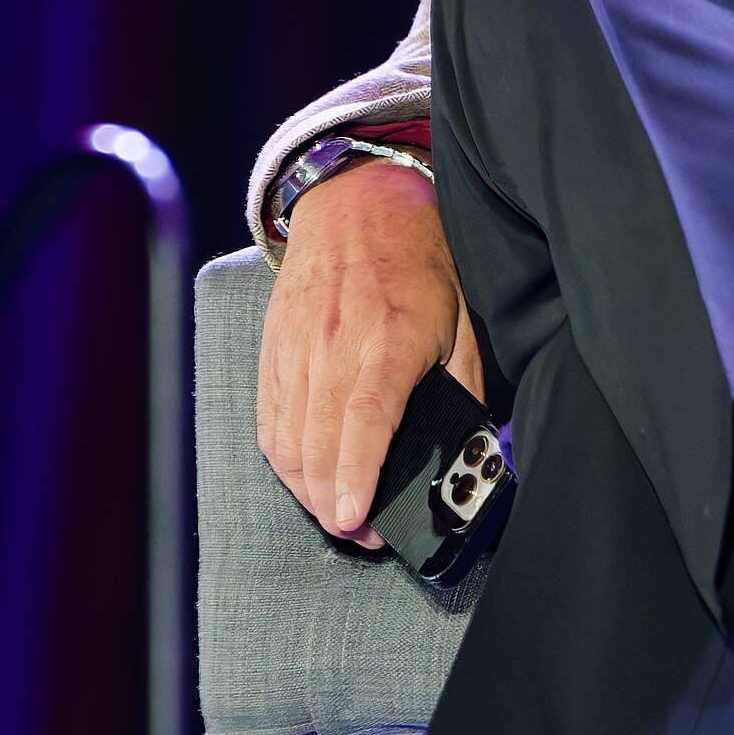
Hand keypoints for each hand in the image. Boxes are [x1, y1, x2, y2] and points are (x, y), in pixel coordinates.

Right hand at [257, 160, 484, 545]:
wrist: (356, 200)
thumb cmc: (421, 258)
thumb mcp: (462, 315)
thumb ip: (462, 382)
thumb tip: (465, 446)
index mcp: (390, 334)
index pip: (365, 417)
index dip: (357, 474)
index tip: (356, 521)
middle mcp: (335, 341)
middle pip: (320, 441)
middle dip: (333, 501)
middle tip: (361, 535)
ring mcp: (297, 344)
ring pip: (287, 437)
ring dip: (306, 488)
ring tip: (336, 514)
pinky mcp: (273, 346)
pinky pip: (268, 417)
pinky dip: (283, 457)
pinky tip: (305, 476)